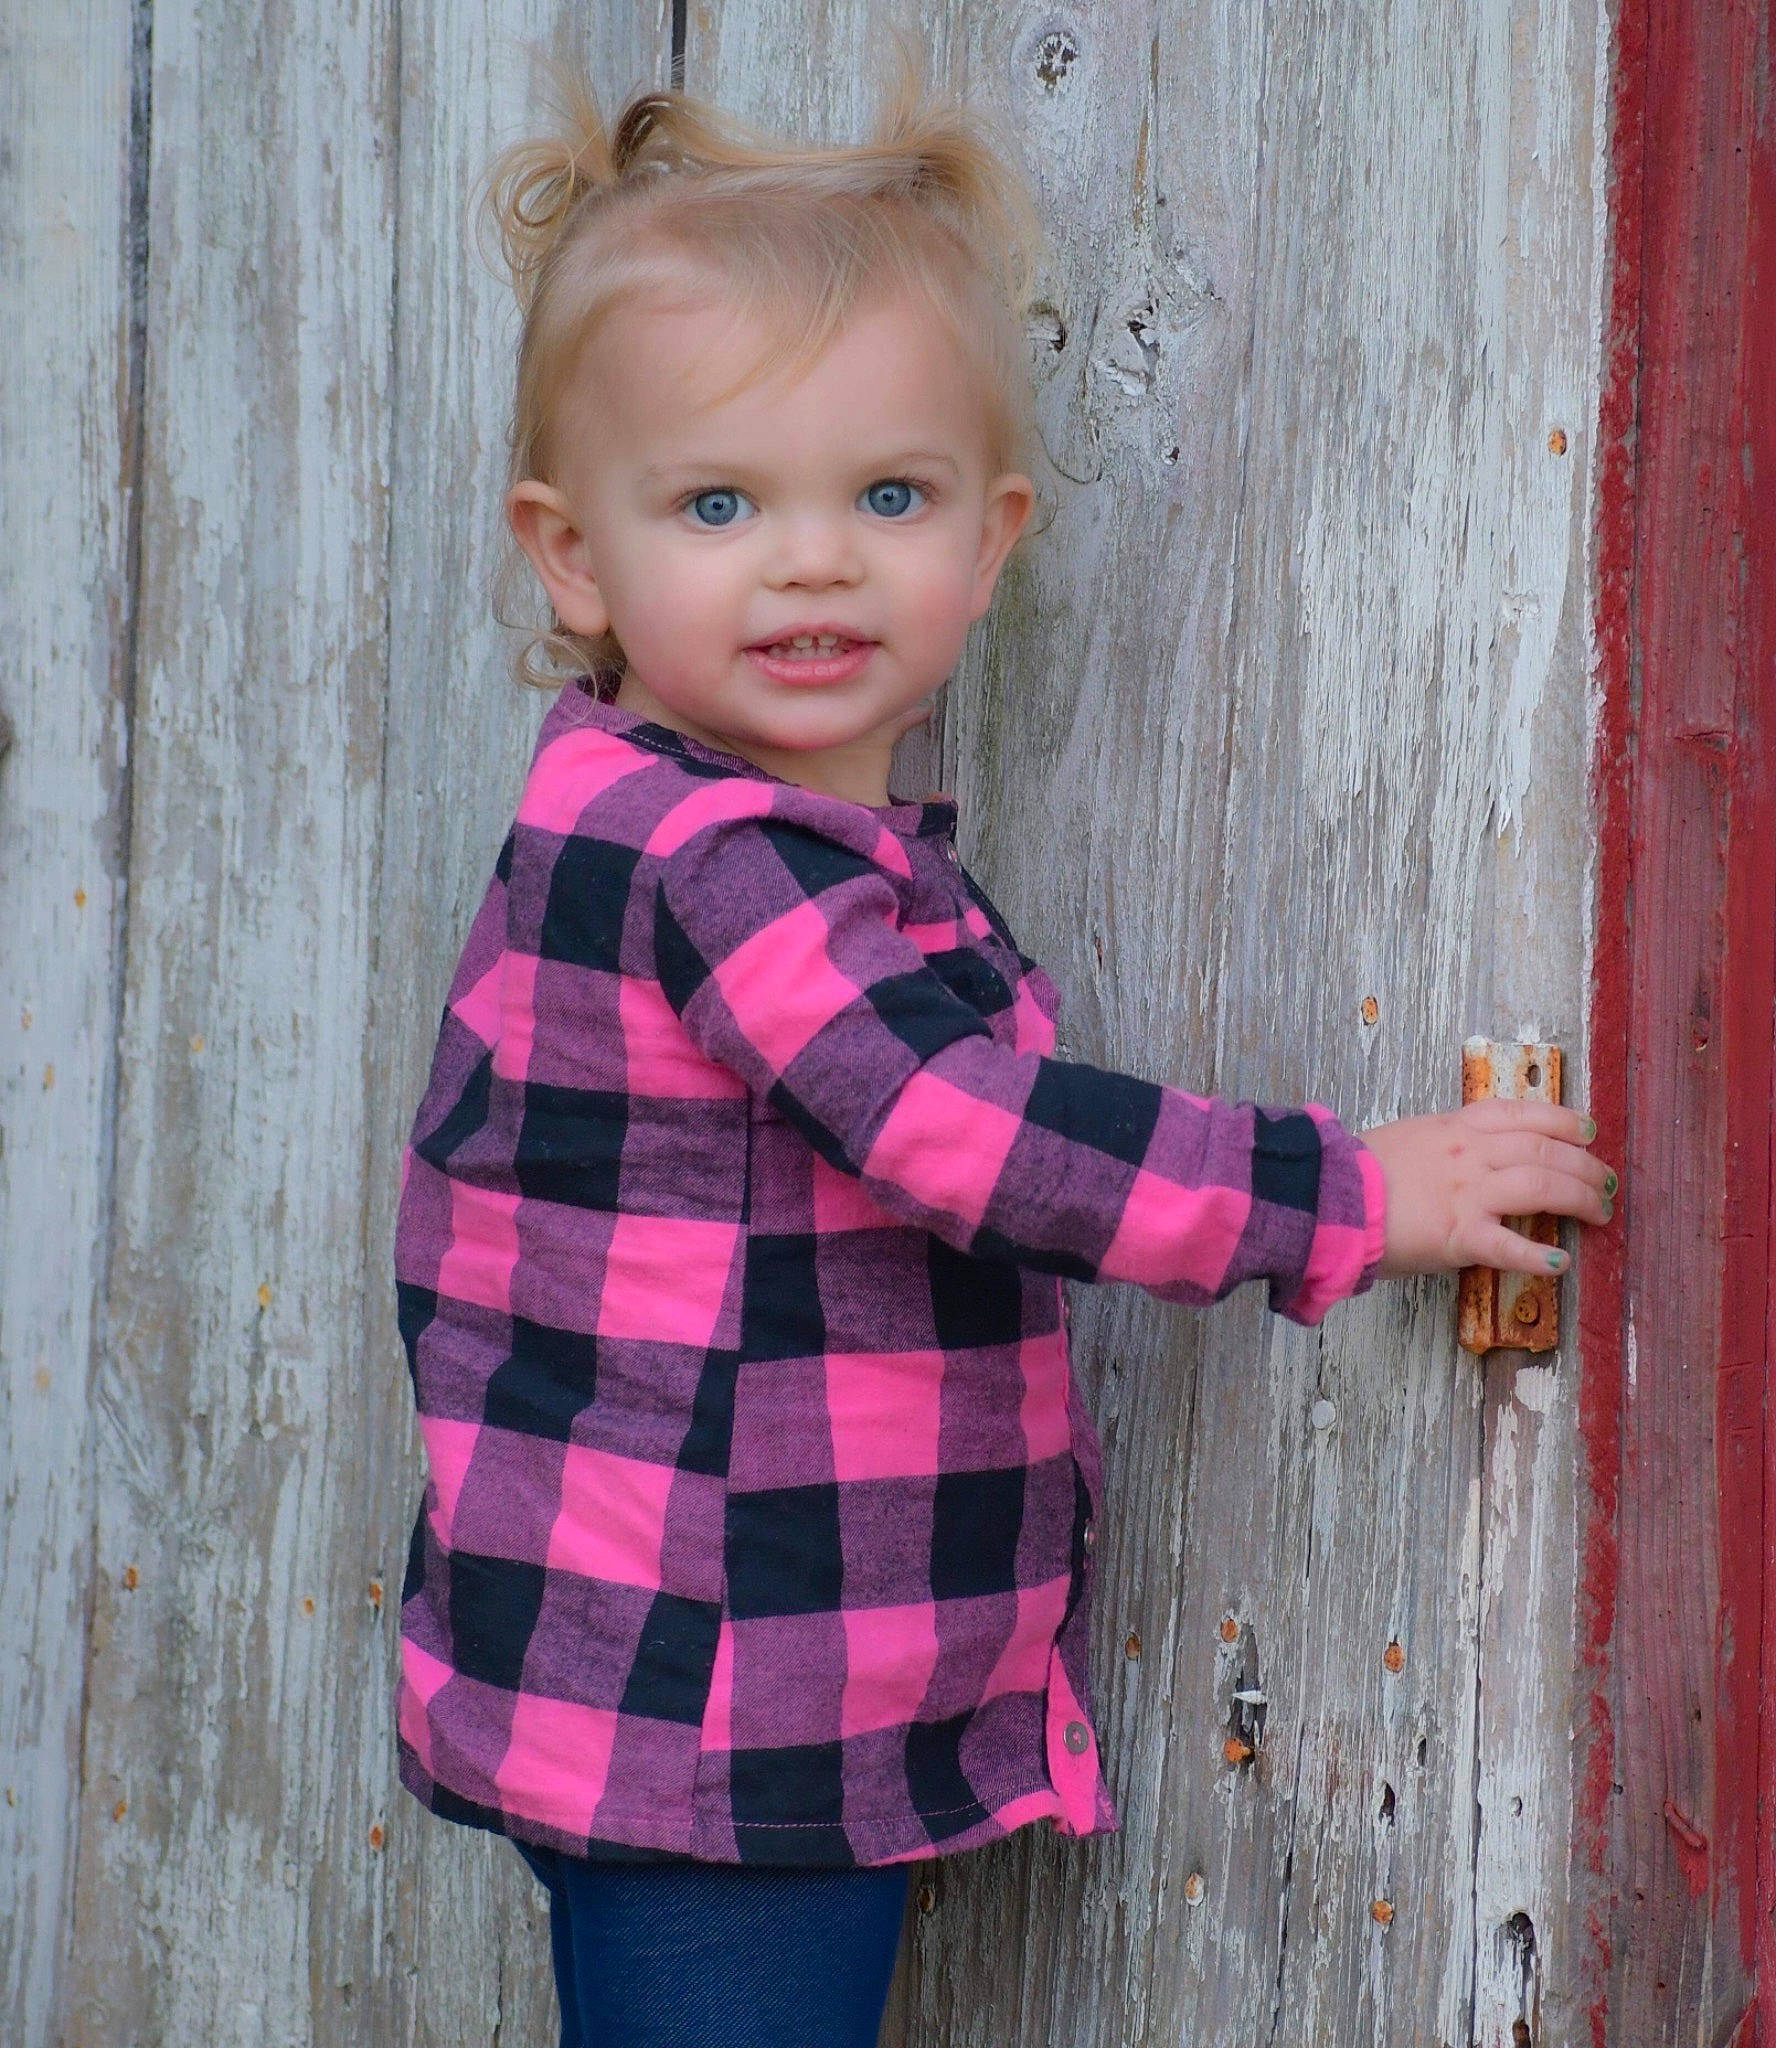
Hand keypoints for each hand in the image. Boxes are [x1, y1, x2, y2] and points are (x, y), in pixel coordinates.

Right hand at [1358, 1101, 1615, 1276]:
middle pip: (1546, 1150)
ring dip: (1580, 1199)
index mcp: (1458, 1127)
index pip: (1525, 1114)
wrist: (1329, 1194)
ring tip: (1599, 1215)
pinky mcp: (1460, 1235)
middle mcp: (1471, 1154)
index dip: (1565, 1122)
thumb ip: (1445, 1144)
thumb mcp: (1410, 1138)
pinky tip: (1560, 1263)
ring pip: (1542, 1185)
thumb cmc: (1361, 1170)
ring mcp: (1468, 1193)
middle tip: (1605, 1184)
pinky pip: (1511, 1246)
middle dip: (1586, 1166)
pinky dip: (1540, 1256)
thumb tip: (1472, 1157)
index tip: (1588, 1132)